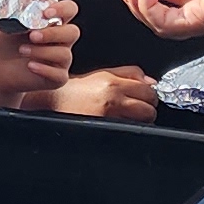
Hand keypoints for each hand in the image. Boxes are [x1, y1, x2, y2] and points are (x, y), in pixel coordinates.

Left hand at [0, 0, 78, 103]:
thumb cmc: (8, 44)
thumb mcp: (10, 26)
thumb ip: (20, 17)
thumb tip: (24, 10)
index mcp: (53, 22)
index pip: (69, 10)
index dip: (63, 9)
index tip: (46, 12)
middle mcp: (61, 40)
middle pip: (73, 32)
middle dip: (53, 33)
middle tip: (32, 36)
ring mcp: (61, 60)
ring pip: (64, 54)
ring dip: (41, 51)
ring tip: (22, 50)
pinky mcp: (58, 78)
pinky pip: (60, 74)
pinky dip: (44, 69)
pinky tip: (30, 66)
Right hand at [38, 65, 158, 120]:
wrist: (53, 102)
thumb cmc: (75, 90)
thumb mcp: (101, 74)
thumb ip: (128, 74)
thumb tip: (151, 81)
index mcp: (112, 82)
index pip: (147, 88)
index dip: (150, 95)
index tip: (146, 98)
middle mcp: (112, 97)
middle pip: (149, 106)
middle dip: (148, 109)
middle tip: (140, 110)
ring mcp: (109, 115)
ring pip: (142, 121)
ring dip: (142, 121)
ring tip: (131, 119)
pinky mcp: (105, 128)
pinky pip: (128, 129)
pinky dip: (129, 129)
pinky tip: (121, 126)